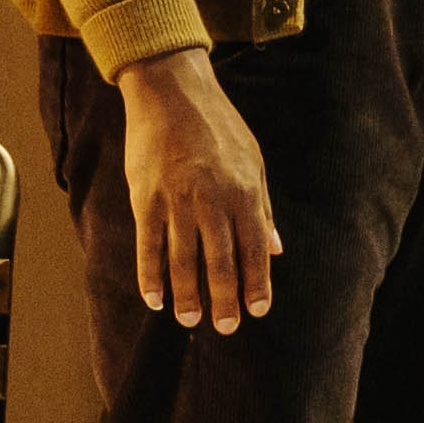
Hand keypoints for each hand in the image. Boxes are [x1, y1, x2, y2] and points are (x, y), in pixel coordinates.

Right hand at [113, 50, 284, 332]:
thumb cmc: (220, 129)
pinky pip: (148, 245)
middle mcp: (214, 200)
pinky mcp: (145, 198)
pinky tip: (155, 299)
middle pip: (221, 261)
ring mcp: (177, 200)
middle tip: (226, 328)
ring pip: (183, 260)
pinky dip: (151, 276)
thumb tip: (278, 249)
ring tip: (191, 321)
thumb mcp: (255, 163)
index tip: (258, 310)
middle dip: (225, 299)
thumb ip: (263, 209)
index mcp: (245, 192)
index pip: (255, 249)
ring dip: (188, 295)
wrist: (173, 94)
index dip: (257, 283)